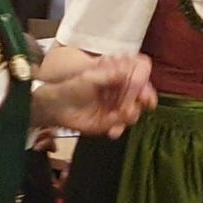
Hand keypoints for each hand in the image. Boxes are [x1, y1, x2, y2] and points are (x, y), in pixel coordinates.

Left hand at [34, 53, 156, 137]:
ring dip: (130, 116)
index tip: (142, 92)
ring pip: (135, 112)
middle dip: (139, 102)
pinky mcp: (111, 122)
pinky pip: (121, 126)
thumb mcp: (90, 77)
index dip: (144, 83)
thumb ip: (109, 75)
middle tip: (129, 107)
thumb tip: (126, 71)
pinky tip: (112, 131)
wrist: (57, 106)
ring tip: (120, 116)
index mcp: (120, 75)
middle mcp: (123, 91)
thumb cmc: (72, 86)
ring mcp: (119, 107)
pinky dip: (118, 128)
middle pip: (143, 95)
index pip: (141, 76)